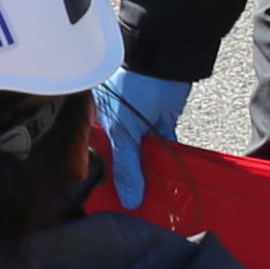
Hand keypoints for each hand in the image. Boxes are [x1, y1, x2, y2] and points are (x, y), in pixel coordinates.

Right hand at [94, 67, 194, 205]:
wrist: (167, 60)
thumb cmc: (133, 86)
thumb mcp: (124, 131)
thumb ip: (127, 166)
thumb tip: (129, 200)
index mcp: (97, 126)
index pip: (96, 159)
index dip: (102, 181)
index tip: (109, 204)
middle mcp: (117, 127)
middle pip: (122, 161)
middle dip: (130, 182)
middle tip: (136, 207)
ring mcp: (141, 126)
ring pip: (144, 157)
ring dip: (151, 174)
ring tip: (156, 199)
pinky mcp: (163, 123)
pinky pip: (166, 148)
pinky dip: (170, 161)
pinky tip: (172, 180)